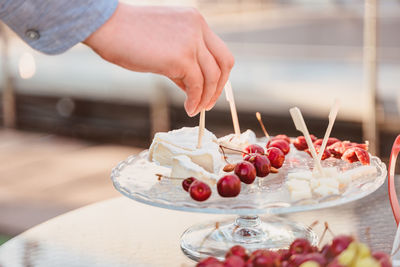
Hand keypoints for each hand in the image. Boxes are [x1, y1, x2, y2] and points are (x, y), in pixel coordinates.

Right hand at [84, 3, 234, 116]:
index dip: (219, 74)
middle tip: (208, 103)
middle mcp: (198, 28)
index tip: (211, 89)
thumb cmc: (129, 35)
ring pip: (213, 77)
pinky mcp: (181, 57)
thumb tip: (191, 86)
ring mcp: (191, 41)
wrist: (108, 26)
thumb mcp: (164, 44)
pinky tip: (189, 108)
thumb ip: (181, 61)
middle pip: (225, 63)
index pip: (219, 51)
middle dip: (219, 87)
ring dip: (206, 98)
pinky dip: (195, 100)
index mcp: (196, 21)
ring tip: (196, 109)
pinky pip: (197, 85)